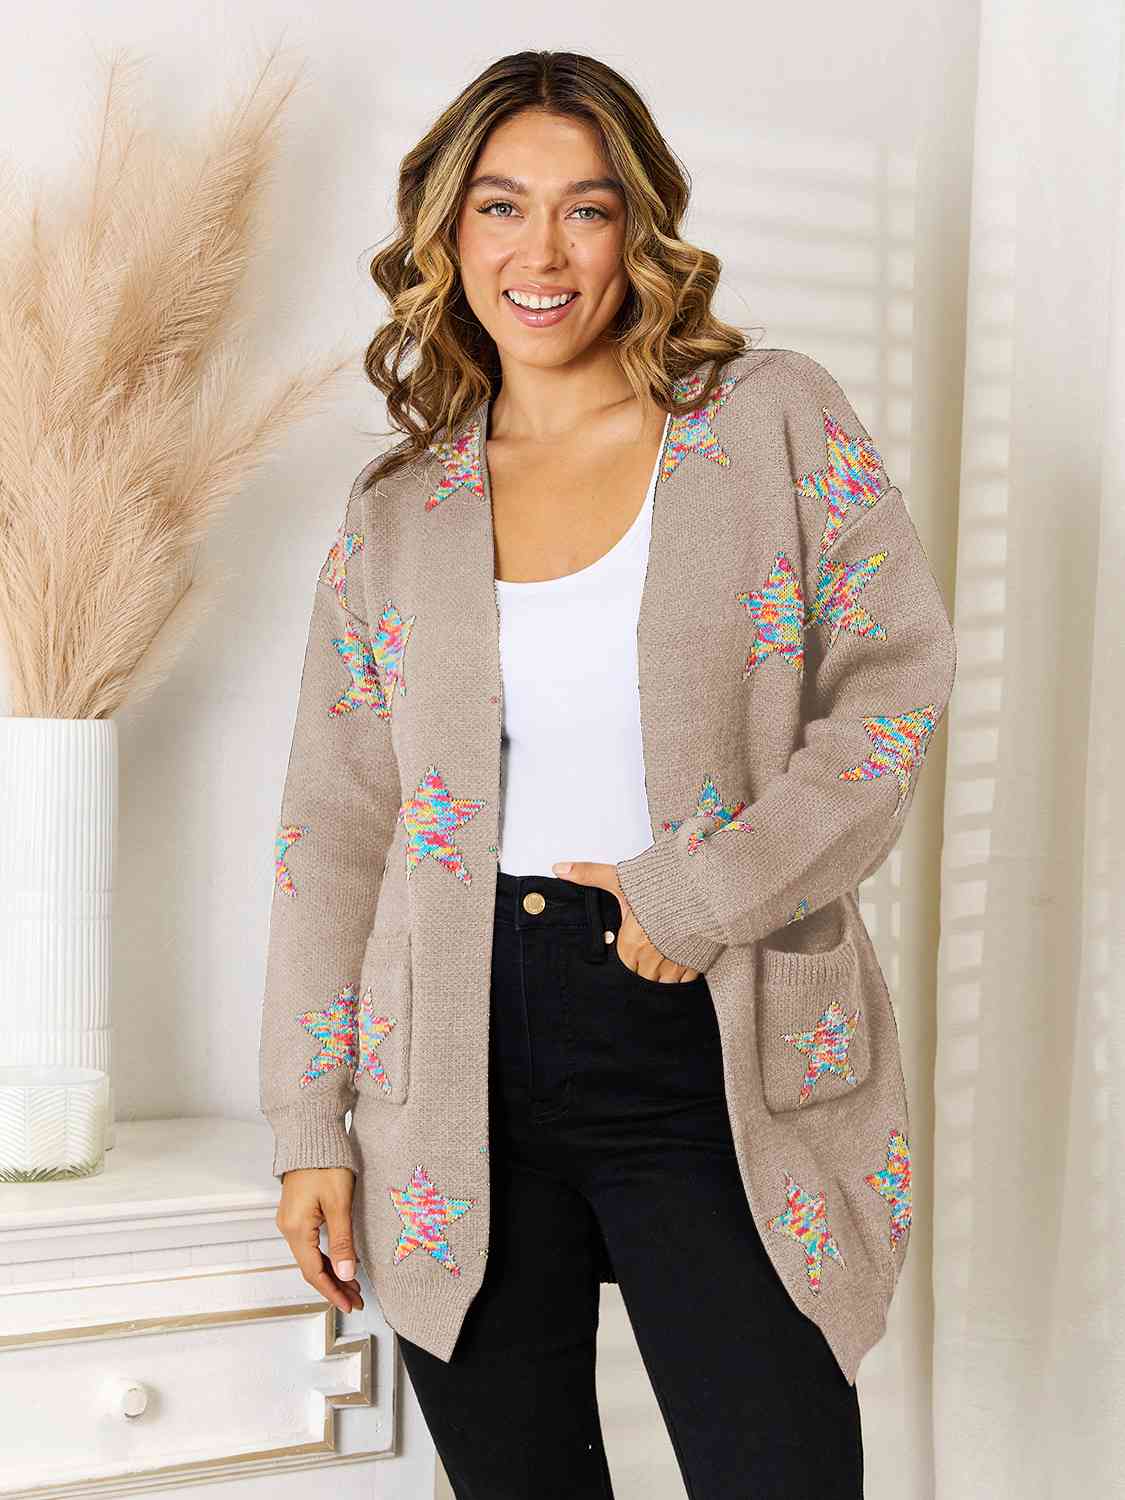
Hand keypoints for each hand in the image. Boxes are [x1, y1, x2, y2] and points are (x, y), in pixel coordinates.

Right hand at [276, 1166, 364, 1313]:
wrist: (311, 1136)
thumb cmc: (325, 1163)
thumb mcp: (339, 1203)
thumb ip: (343, 1241)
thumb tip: (347, 1273)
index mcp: (296, 1229)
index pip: (314, 1272)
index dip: (332, 1292)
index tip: (350, 1305)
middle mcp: (288, 1228)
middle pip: (311, 1267)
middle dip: (334, 1286)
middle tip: (356, 1300)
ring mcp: (291, 1221)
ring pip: (311, 1257)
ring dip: (331, 1272)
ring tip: (353, 1286)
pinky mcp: (297, 1213)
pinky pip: (310, 1244)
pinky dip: (326, 1257)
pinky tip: (341, 1262)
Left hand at [551, 861, 701, 983]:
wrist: (705, 886)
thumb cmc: (663, 883)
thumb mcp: (621, 878)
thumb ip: (589, 875)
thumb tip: (558, 868)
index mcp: (632, 944)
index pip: (623, 967)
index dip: (626, 961)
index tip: (630, 953)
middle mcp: (652, 959)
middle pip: (642, 978)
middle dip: (643, 971)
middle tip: (645, 960)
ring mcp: (676, 964)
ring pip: (663, 984)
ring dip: (661, 976)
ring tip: (661, 965)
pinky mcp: (697, 963)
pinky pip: (685, 981)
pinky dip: (681, 976)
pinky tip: (679, 963)